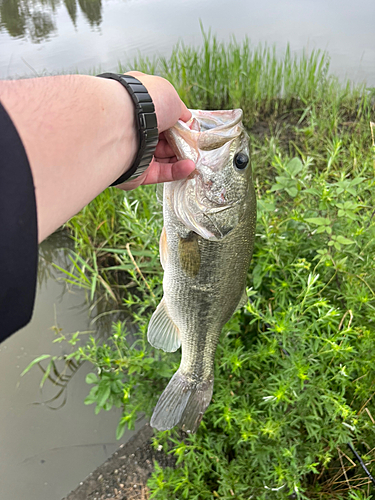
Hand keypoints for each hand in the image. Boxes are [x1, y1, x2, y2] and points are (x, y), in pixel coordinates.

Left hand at [116, 71, 194, 190]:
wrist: (121, 125)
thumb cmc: (142, 103)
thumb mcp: (169, 94)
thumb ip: (180, 109)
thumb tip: (186, 119)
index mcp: (137, 106)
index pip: (160, 116)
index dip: (177, 122)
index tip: (189, 127)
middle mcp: (134, 128)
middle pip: (164, 138)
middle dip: (181, 142)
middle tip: (194, 144)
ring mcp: (134, 151)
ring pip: (164, 157)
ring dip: (182, 157)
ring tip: (194, 157)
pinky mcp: (137, 172)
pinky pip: (161, 173)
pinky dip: (177, 171)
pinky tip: (189, 167)